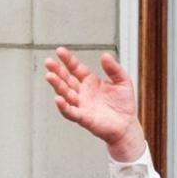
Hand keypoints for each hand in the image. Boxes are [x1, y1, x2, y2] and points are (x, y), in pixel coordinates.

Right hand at [44, 47, 145, 161]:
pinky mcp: (84, 118)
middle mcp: (83, 93)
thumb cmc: (124, 105)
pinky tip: (58, 99)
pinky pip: (71, 112)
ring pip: (66, 94)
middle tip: (48, 62)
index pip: (76, 68)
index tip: (60, 51)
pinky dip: (64, 107)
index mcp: (90, 82)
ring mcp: (82, 105)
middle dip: (57, 71)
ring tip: (50, 76)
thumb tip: (105, 55)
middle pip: (66, 80)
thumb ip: (114, 69)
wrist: (128, 126)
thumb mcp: (123, 81)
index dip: (68, 60)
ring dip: (57, 85)